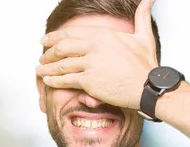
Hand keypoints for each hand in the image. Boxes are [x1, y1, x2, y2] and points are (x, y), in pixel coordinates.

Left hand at [36, 0, 158, 109]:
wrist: (149, 87)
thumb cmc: (147, 65)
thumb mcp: (145, 36)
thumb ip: (142, 15)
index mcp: (103, 34)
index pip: (71, 34)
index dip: (55, 37)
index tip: (45, 40)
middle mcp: (94, 46)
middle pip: (62, 47)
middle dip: (48, 52)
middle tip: (42, 57)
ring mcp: (90, 63)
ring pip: (61, 64)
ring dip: (47, 67)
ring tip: (40, 70)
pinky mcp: (89, 81)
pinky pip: (66, 79)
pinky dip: (54, 80)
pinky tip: (47, 81)